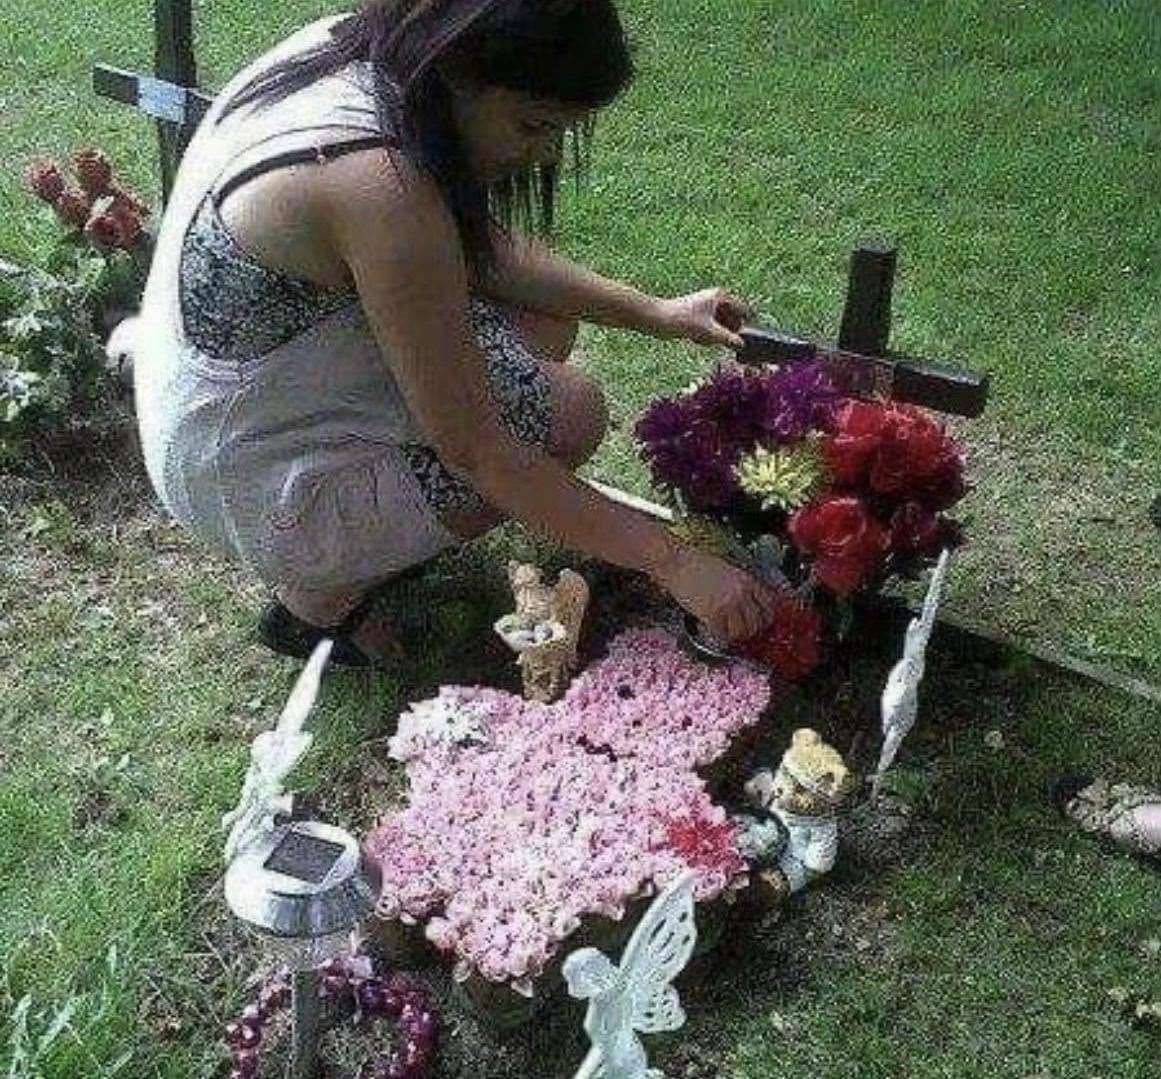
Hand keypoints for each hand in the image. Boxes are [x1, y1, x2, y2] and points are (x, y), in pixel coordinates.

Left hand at [653, 288, 753, 349]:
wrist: (657, 319)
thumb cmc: (682, 320)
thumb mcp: (709, 332)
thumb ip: (728, 339)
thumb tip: (741, 345)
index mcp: (721, 296)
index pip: (743, 310)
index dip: (747, 325)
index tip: (750, 340)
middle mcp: (715, 299)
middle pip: (733, 319)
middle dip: (729, 333)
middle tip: (727, 344)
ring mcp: (707, 308)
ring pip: (722, 326)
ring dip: (716, 337)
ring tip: (704, 339)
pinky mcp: (698, 317)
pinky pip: (710, 330)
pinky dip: (707, 337)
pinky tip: (696, 339)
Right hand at [656, 546, 778, 644]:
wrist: (676, 563)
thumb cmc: (696, 563)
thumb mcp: (727, 569)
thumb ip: (741, 584)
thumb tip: (749, 602)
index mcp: (747, 580)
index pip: (768, 605)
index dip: (764, 617)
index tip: (758, 621)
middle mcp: (741, 593)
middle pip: (757, 622)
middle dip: (750, 629)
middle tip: (740, 631)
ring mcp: (728, 604)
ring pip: (741, 631)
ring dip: (734, 635)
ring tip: (725, 632)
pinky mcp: (712, 614)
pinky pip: (722, 634)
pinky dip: (717, 635)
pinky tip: (711, 629)